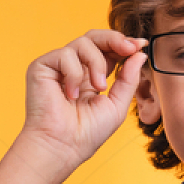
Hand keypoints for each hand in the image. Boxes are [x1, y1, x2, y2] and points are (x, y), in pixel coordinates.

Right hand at [20, 29, 147, 168]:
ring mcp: (58, 66)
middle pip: (95, 37)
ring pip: (83, 43)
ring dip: (97, 63)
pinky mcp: (42, 67)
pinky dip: (74, 73)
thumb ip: (128, 79)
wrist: (64, 146)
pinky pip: (65, 55)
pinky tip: (72, 94)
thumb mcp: (117, 104)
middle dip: (115, 39)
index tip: (141, 44)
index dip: (124, 44)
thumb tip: (140, 53)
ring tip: (99, 87)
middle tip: (130, 48)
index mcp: (91, 76)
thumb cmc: (87, 133)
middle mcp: (75, 68)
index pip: (108, 50)